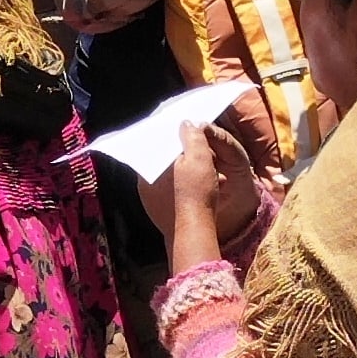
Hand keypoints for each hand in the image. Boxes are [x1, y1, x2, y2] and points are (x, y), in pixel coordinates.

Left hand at [135, 120, 259, 274]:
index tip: (188, 131)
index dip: (174, 135)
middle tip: (204, 153)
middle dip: (185, 155)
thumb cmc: (196, 194)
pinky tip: (206, 190)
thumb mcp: (199, 158)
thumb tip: (186, 124)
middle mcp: (144, 183)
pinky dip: (187, 188)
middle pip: (164, 161)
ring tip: (212, 174)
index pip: (158, 144)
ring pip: (170, 177)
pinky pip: (173, 193)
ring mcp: (151, 199)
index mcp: (148, 166)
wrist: (194, 233)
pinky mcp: (161, 212)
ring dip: (190, 172)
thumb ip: (193, 137)